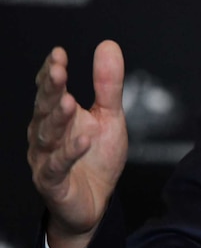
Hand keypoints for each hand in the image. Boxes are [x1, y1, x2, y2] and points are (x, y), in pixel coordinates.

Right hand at [27, 40, 128, 247]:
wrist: (96, 201)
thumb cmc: (96, 157)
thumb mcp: (109, 116)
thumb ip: (109, 84)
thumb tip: (108, 46)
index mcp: (58, 116)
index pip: (50, 90)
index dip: (51, 72)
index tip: (58, 54)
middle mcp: (45, 134)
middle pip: (44, 109)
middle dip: (50, 90)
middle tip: (58, 71)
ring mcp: (45, 158)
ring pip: (47, 136)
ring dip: (57, 119)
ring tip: (68, 102)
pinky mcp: (53, 182)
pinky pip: (57, 166)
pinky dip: (69, 152)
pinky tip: (83, 139)